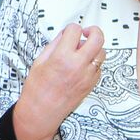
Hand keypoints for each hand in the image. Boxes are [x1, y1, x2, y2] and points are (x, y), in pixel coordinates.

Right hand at [12, 24, 105, 139]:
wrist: (42, 111)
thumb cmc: (37, 90)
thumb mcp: (39, 61)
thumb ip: (54, 45)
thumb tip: (64, 35)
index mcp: (62, 57)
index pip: (75, 30)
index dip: (72, 28)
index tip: (69, 31)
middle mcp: (78, 65)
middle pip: (98, 38)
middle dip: (93, 31)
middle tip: (86, 33)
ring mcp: (88, 75)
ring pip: (102, 52)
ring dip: (94, 48)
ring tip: (82, 52)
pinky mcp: (92, 83)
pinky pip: (99, 66)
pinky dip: (93, 62)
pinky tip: (81, 66)